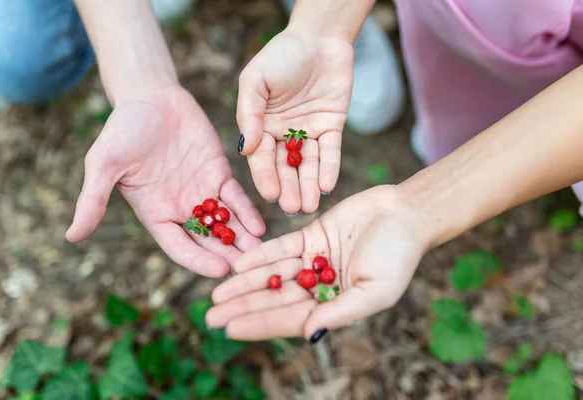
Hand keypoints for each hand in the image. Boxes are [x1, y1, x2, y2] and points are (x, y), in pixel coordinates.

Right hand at [66, 86, 265, 276]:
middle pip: (207, 241)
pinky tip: (261, 225)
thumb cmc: (122, 129)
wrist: (150, 97)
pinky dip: (247, 212)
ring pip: (225, 223)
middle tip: (251, 268)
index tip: (221, 271)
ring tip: (261, 251)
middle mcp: (180, 209)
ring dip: (243, 239)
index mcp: (155, 214)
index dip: (199, 260)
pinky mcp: (219, 174)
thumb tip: (71, 235)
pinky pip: (236, 198)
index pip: (178, 246)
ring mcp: (202, 192)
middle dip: (228, 255)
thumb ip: (93, 198)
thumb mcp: (104, 164)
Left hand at [205, 186, 432, 339]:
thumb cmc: (399, 255)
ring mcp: (313, 261)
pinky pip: (281, 248)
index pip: (290, 319)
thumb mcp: (376, 290)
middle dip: (242, 308)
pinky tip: (239, 264)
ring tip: (216, 294)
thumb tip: (308, 333)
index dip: (259, 323)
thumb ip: (341, 311)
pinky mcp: (311, 236)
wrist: (407, 213)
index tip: (230, 329)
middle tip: (209, 317)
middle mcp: (319, 287)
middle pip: (273, 299)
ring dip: (244, 284)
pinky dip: (261, 256)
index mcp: (334, 305)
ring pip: (272, 275)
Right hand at [237, 28, 352, 213]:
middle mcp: (283, 133)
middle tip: (293, 209)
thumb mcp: (256, 80)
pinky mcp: (331, 127)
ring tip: (310, 206)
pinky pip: (330, 151)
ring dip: (309, 185)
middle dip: (290, 188)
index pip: (262, 157)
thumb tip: (244, 149)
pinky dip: (329, 168)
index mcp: (261, 125)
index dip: (266, 177)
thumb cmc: (281, 55)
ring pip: (308, 164)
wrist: (319, 37)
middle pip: (286, 167)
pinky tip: (328, 185)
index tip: (270, 195)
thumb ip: (249, 113)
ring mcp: (308, 132)